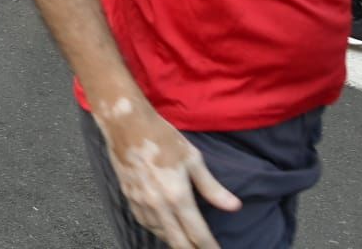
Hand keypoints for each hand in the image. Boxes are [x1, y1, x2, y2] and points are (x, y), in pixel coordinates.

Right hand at [98, 103, 239, 248]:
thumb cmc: (163, 138)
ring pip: (160, 234)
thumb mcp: (193, 159)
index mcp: (177, 196)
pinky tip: (163, 228)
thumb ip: (212, 188)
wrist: (127, 124)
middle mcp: (158, 205)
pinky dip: (157, 230)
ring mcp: (141, 202)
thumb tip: (234, 207)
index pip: (197, 233)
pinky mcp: (128, 196)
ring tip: (186, 242)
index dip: (209, 247)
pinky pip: (144, 222)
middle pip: (178, 242)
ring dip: (175, 240)